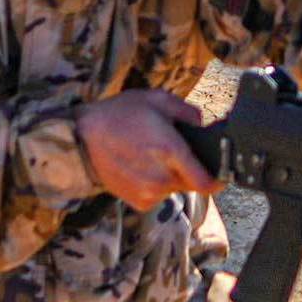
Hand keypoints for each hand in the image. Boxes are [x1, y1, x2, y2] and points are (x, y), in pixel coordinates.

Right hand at [74, 89, 217, 210]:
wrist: (81, 140)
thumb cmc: (118, 115)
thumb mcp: (155, 99)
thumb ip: (187, 111)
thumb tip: (204, 123)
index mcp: (171, 151)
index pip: (207, 182)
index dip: (218, 180)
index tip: (221, 174)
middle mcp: (163, 177)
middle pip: (191, 182)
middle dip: (188, 169)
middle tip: (171, 152)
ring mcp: (150, 192)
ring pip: (174, 188)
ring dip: (170, 176)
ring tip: (149, 157)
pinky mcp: (139, 202)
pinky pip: (158, 195)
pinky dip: (154, 185)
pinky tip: (139, 168)